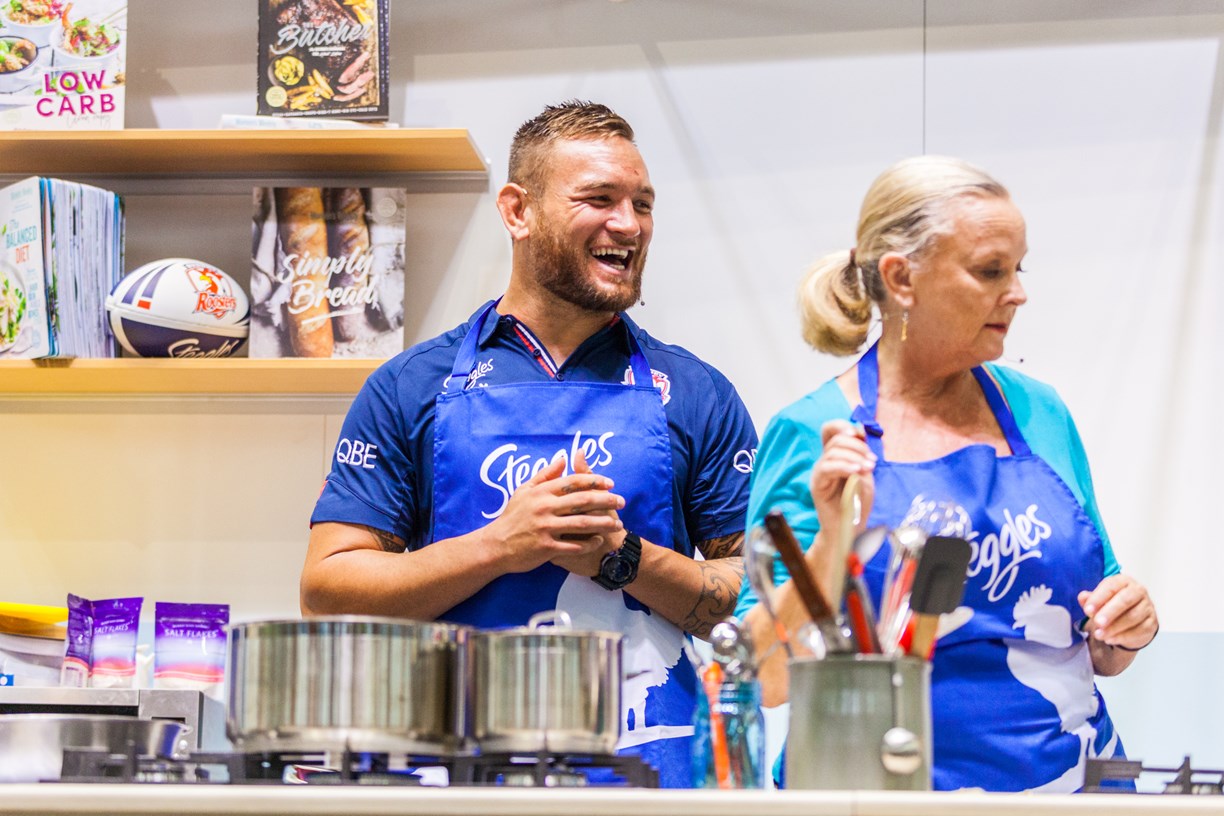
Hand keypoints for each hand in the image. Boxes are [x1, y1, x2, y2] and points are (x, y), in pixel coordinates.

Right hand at [483, 455, 624, 573]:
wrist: (495, 546)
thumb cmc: (511, 517)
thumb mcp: (523, 491)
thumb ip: (544, 475)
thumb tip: (563, 459)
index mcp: (541, 492)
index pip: (573, 481)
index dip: (595, 481)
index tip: (610, 483)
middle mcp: (544, 508)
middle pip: (583, 500)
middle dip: (606, 500)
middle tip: (622, 502)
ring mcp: (545, 528)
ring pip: (582, 523)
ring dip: (603, 523)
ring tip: (617, 524)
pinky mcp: (546, 548)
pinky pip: (574, 545)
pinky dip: (589, 543)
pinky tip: (599, 541)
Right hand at [809, 420, 875, 537]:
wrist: (851, 528)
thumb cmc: (857, 502)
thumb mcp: (865, 472)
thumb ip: (862, 452)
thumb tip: (859, 429)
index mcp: (835, 456)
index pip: (830, 430)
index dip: (843, 426)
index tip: (861, 435)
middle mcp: (824, 462)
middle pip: (835, 439)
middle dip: (857, 446)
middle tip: (871, 461)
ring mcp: (819, 473)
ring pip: (832, 451)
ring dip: (854, 457)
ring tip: (867, 468)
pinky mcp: (817, 484)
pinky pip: (826, 467)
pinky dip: (843, 466)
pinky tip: (856, 471)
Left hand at [1078, 574, 1157, 649]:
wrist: (1131, 621)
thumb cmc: (1112, 605)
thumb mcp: (1099, 600)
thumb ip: (1090, 599)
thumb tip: (1083, 597)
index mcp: (1123, 581)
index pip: (1111, 586)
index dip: (1098, 598)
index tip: (1087, 610)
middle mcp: (1138, 591)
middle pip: (1125, 600)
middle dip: (1109, 612)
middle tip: (1097, 622)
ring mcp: (1148, 607)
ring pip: (1132, 617)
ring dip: (1114, 627)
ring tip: (1099, 634)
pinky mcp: (1152, 623)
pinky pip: (1139, 630)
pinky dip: (1123, 636)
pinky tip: (1110, 639)